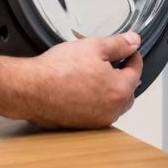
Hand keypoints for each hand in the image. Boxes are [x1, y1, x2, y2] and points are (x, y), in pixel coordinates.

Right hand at [15, 32, 142, 128]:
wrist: (30, 89)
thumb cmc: (57, 71)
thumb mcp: (93, 47)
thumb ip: (118, 44)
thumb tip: (133, 41)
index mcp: (119, 90)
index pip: (136, 71)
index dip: (133, 56)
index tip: (130, 50)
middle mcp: (111, 110)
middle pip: (128, 91)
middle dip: (124, 76)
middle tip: (114, 62)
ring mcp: (97, 120)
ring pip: (113, 104)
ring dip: (110, 91)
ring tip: (96, 76)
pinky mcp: (82, 125)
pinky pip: (97, 112)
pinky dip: (96, 101)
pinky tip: (83, 89)